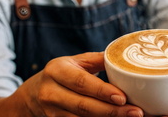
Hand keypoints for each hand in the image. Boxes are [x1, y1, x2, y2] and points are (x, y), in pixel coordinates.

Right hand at [0, 52, 143, 116]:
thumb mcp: (74, 61)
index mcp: (57, 70)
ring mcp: (51, 111)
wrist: (32, 94)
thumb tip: (124, 57)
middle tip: (136, 112)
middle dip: (112, 111)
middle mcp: (51, 92)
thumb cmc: (61, 73)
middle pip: (84, 105)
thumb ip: (98, 60)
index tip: (122, 97)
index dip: (102, 91)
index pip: (82, 82)